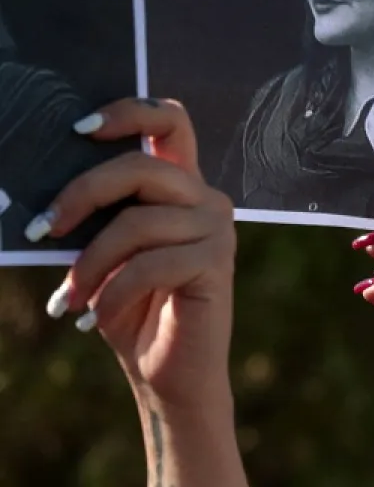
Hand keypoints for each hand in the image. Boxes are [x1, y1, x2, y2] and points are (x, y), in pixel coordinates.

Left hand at [31, 97, 245, 486]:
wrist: (165, 374)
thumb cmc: (130, 309)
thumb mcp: (106, 254)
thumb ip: (99, 216)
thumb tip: (51, 197)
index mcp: (181, 186)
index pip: (170, 122)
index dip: (129, 112)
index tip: (79, 129)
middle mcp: (205, 198)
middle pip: (141, 167)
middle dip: (82, 195)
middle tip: (43, 230)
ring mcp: (216, 228)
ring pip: (137, 222)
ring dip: (89, 265)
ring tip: (70, 300)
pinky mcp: (216, 263)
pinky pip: (149, 265)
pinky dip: (112, 295)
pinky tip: (95, 320)